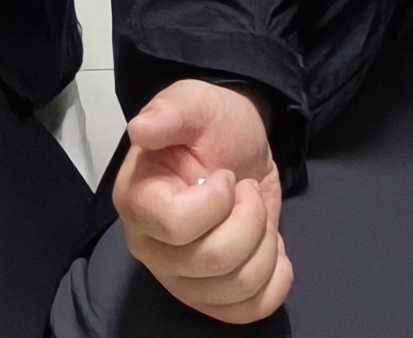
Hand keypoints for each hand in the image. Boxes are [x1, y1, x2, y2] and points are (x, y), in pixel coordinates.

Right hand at [113, 78, 292, 324]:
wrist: (237, 147)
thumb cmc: (210, 124)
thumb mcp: (194, 103)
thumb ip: (170, 113)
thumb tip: (141, 129)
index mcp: (137, 200)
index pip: (177, 226)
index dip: (216, 202)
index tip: (225, 176)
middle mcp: (150, 247)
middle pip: (213, 261)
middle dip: (250, 218)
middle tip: (246, 189)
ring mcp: (179, 277)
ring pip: (236, 287)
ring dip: (265, 244)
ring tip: (255, 213)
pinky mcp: (210, 296)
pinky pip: (248, 310)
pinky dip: (275, 281)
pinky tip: (271, 248)